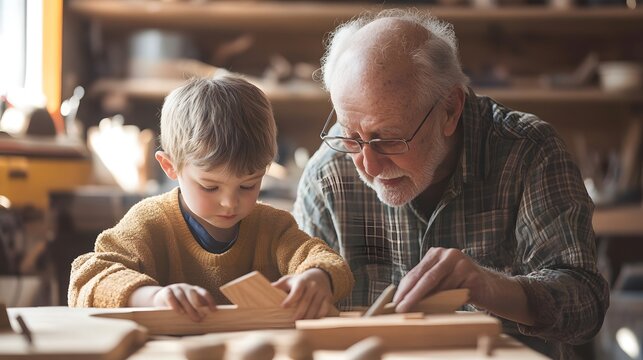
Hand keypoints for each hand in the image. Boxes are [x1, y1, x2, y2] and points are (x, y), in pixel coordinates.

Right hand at [130, 284, 216, 321]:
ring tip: (190, 317)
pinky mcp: (166, 291)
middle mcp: (186, 287)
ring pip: (182, 296)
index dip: (210, 301)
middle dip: (197, 307)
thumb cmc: (178, 306)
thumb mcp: (188, 307)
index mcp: (194, 290)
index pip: (204, 293)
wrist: (159, 299)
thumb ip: (196, 311)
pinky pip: (171, 297)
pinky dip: (175, 304)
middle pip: (193, 295)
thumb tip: (205, 324)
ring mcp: (176, 288)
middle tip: (200, 318)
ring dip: (187, 307)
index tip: (214, 311)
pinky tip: (178, 312)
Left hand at [272, 268, 332, 319]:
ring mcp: (322, 291)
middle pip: (306, 301)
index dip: (290, 299)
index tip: (283, 307)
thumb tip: (269, 287)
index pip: (296, 291)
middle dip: (299, 312)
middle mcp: (313, 285)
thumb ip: (280, 284)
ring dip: (308, 316)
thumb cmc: (300, 281)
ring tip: (301, 325)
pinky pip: (324, 308)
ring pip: (315, 306)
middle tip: (292, 321)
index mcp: (302, 281)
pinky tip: (312, 322)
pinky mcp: (328, 297)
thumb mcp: (290, 279)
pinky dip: (319, 316)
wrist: (319, 275)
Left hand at [393, 247, 534, 324]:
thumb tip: (402, 301)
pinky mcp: (472, 274)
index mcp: (436, 254)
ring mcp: (461, 262)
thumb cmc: (463, 287)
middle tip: (400, 308)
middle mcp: (448, 254)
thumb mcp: (442, 284)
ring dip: (425, 300)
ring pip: (437, 284)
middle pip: (424, 277)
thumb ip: (426, 287)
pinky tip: (436, 309)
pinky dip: (443, 301)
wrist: (493, 289)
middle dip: (410, 295)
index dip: (404, 289)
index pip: (415, 273)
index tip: (394, 303)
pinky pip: (453, 290)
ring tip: (414, 311)